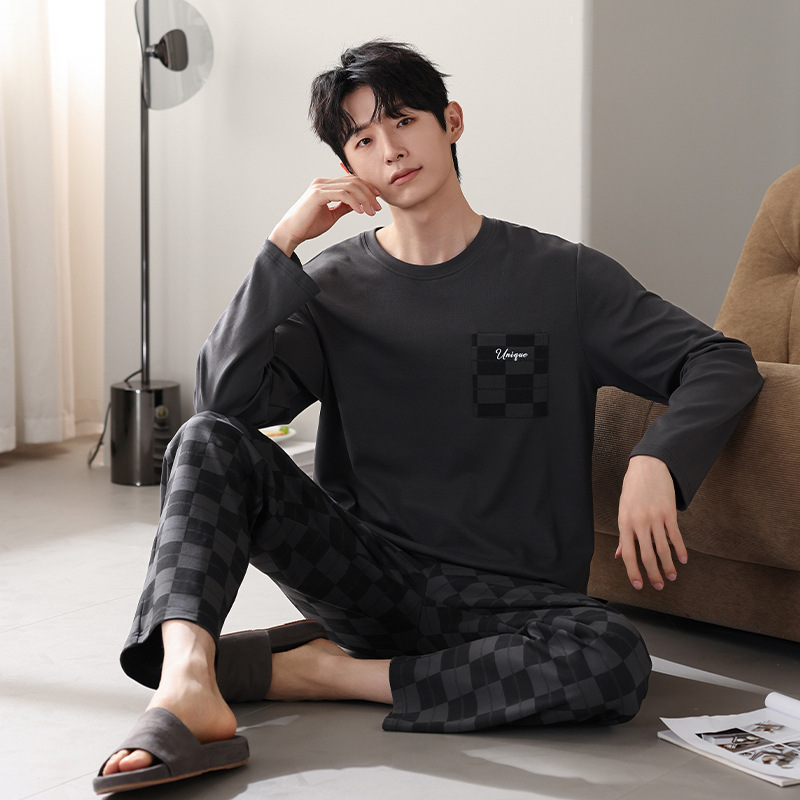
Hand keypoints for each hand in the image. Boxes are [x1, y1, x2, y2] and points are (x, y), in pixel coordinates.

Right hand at [269, 176, 381, 256]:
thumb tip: (359, 204)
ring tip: (371, 212)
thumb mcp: (332, 215)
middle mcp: (323, 182)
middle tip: (378, 208)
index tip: (377, 199)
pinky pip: (343, 194)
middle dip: (369, 193)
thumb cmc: (308, 225)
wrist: (291, 233)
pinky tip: (361, 211)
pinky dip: (354, 202)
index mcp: (326, 185)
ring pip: (350, 187)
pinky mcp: (318, 194)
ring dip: (364, 199)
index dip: (367, 188)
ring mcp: (320, 187)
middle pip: (353, 181)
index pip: (351, 180)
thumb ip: (344, 207)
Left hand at [615, 455, 687, 590]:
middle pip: (647, 555)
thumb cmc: (632, 490)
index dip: (633, 571)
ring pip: (662, 548)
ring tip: (671, 577)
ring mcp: (655, 517)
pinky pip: (675, 536)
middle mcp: (639, 522)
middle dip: (653, 574)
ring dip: (668, 566)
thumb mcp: (623, 511)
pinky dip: (680, 550)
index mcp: (625, 523)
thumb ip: (624, 535)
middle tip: (658, 586)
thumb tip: (620, 555)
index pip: (628, 553)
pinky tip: (683, 560)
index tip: (638, 585)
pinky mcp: (669, 512)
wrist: (648, 467)